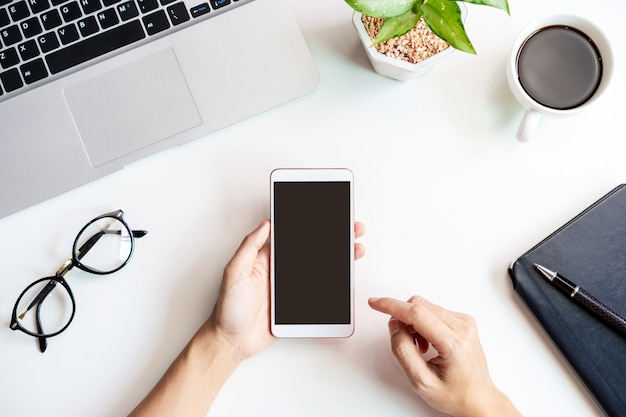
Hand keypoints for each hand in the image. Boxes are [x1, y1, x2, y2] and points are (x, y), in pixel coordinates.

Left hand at [210, 219, 365, 362]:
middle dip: (333, 239)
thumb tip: (265, 224)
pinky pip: (319, 293)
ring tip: (355, 250)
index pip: (292, 236)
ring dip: (339, 260)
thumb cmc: (228, 308)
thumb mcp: (234, 272)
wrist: (232, 341)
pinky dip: (334, 285)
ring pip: (320, 269)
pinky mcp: (297, 305)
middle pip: (312, 251)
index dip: (310, 225)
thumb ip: (250, 247)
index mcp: (267, 259)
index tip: (327, 215)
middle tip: (351, 230)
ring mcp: (291, 288)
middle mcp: (281, 271)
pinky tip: (347, 277)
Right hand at [368, 296, 520, 416]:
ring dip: (413, 323)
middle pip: (419, 306)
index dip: (391, 306)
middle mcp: (463, 328)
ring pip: (425, 307)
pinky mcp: (464, 321)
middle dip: (402, 320)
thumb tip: (395, 327)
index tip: (375, 303)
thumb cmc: (456, 395)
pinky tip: (428, 342)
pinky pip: (433, 311)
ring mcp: (465, 322)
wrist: (479, 399)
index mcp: (454, 343)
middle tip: (403, 341)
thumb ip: (403, 352)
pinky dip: (423, 324)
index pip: (416, 313)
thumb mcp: (421, 382)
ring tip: (420, 348)